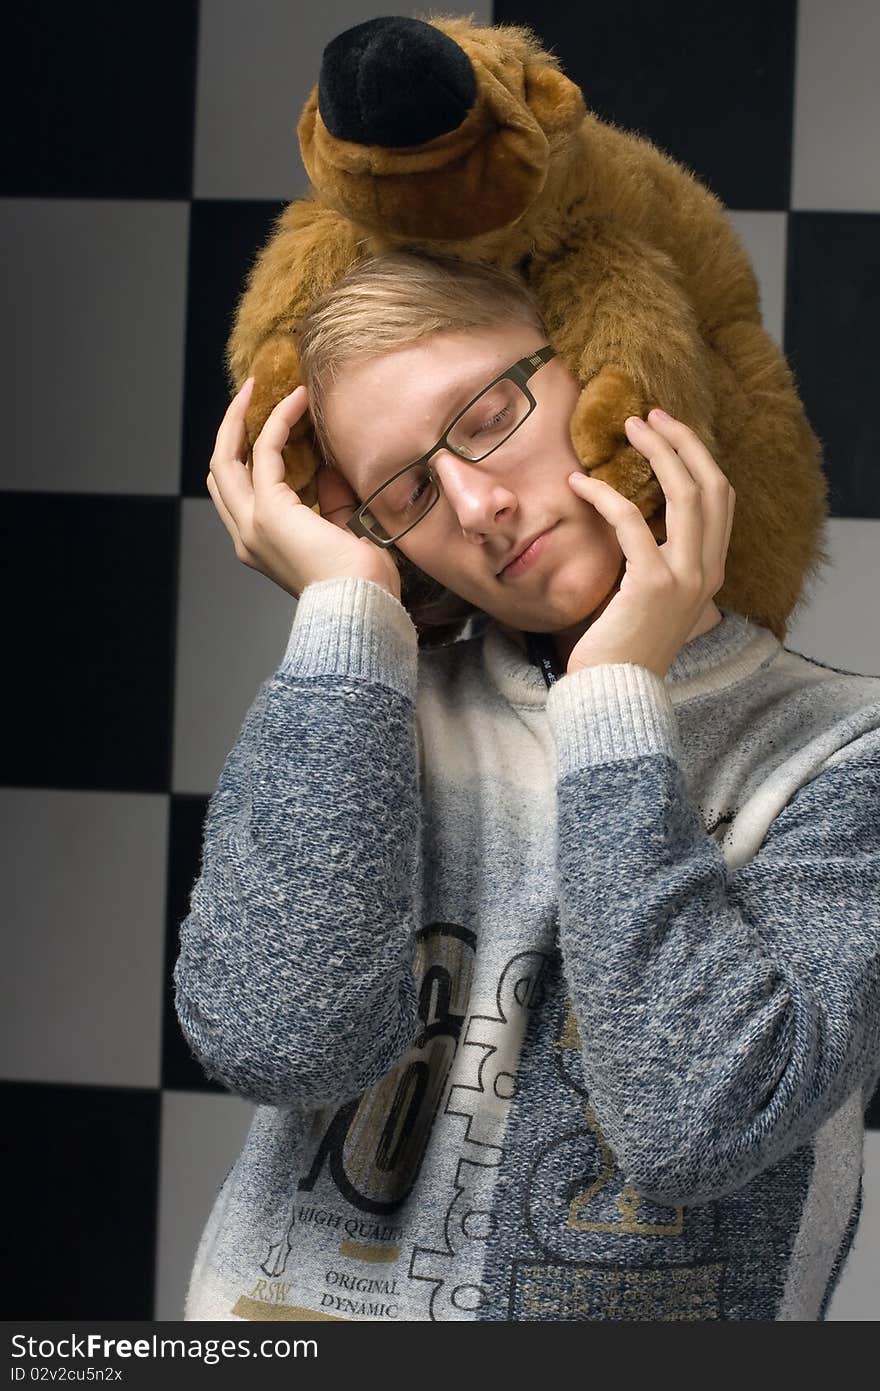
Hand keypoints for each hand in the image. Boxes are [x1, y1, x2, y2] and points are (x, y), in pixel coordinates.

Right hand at [206, 378, 401, 600]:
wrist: (363, 605)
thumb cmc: (363, 584)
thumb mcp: (343, 534)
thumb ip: (329, 504)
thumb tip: (326, 470)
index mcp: (262, 545)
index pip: (239, 491)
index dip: (247, 453)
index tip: (272, 422)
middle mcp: (246, 536)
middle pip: (219, 471)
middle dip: (229, 430)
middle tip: (249, 395)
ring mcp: (252, 524)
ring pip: (225, 459)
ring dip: (239, 418)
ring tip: (258, 387)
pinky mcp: (269, 511)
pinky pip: (265, 451)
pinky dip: (278, 420)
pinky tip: (297, 399)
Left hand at [565, 408, 735, 678]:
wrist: (617, 693)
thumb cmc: (622, 649)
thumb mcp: (649, 600)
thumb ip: (654, 564)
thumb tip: (633, 524)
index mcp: (709, 572)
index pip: (721, 499)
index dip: (698, 458)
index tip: (668, 431)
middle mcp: (706, 571)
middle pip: (711, 485)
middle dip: (683, 441)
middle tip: (649, 415)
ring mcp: (685, 577)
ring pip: (685, 493)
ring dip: (657, 452)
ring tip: (628, 426)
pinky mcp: (652, 584)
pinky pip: (632, 522)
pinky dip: (606, 496)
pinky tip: (580, 484)